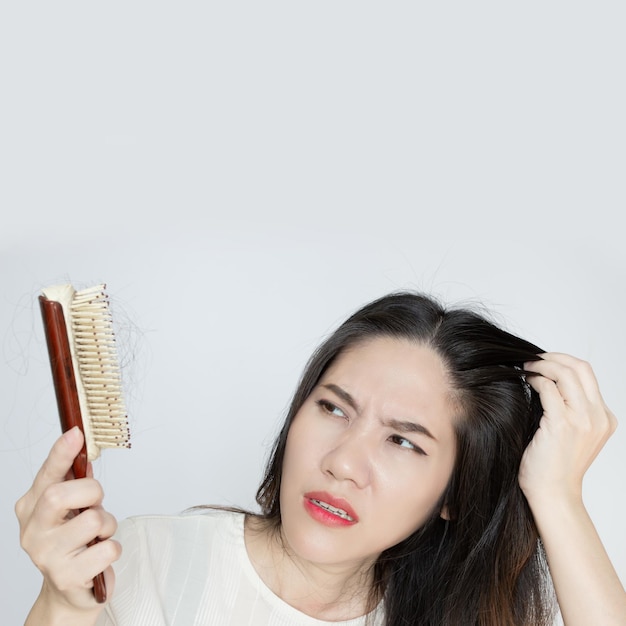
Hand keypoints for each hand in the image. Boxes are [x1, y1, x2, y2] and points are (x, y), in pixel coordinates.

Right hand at [15, 427, 119, 613]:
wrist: (70, 589)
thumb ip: (74, 480)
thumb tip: (82, 451)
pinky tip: (99, 555)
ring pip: (93, 521)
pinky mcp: (67, 576)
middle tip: (95, 503)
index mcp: (31, 507)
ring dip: (107, 524)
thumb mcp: (71, 506)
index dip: (61, 453)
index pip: (46, 475)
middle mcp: (32, 530)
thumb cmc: (73, 540)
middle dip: (92, 492)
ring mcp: (46, 556)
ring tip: (98, 534)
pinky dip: (112, 548)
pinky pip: (107, 548)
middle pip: (62, 494)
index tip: (76, 434)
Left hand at [518, 353, 616, 504]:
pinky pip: (549, 388)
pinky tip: (526, 381)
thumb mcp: (570, 433)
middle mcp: (599, 417)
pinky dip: (536, 379)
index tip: (544, 362)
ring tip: (526, 367)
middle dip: (554, 357)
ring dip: (542, 365)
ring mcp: (583, 420)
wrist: (553, 494)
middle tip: (533, 359)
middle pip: (581, 367)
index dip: (564, 362)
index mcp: (604, 418)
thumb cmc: (553, 466)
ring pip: (566, 373)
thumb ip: (567, 408)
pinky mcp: (563, 424)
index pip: (588, 375)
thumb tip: (545, 380)